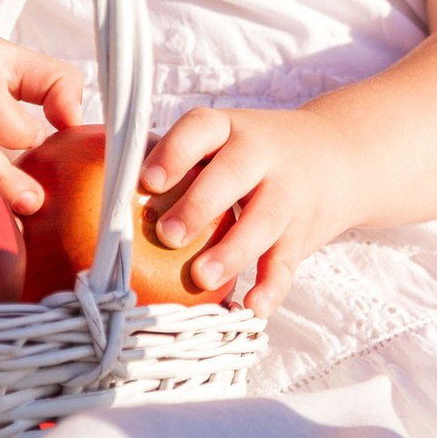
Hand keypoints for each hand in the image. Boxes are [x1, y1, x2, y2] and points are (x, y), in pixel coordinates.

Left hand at [138, 102, 358, 309]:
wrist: (339, 155)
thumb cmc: (254, 153)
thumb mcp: (224, 138)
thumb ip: (177, 159)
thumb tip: (97, 193)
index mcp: (230, 129)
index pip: (201, 128)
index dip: (175, 151)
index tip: (148, 180)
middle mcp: (261, 156)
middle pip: (233, 175)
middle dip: (200, 204)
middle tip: (167, 234)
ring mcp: (286, 195)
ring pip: (263, 222)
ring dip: (232, 251)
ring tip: (201, 278)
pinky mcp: (302, 234)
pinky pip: (287, 263)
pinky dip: (271, 288)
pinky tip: (251, 309)